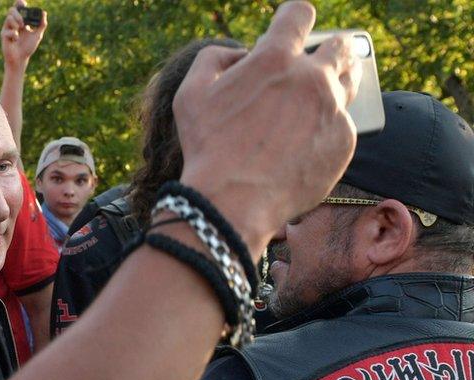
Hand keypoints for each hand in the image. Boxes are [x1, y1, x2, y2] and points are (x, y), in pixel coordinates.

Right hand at [1, 1, 46, 70]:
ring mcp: (7, 29)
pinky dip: (14, 34)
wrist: (21, 59)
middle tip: (23, 23)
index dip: (19, 3)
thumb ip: (42, 24)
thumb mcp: (37, 35)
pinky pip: (8, 30)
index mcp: (20, 21)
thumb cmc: (28, 47)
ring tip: (20, 29)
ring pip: (8, 17)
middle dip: (18, 14)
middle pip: (12, 10)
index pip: (18, 8)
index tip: (23, 4)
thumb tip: (44, 13)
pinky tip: (16, 39)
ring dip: (16, 22)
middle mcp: (13, 23)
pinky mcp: (3, 35)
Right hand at [172, 1, 360, 258]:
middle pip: (340, 47)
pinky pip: (342, 126)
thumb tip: (239, 55)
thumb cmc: (207, 148)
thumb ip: (213, 59)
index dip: (294, 18)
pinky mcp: (345, 143)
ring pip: (349, 84)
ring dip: (337, 83)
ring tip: (320, 97)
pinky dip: (326, 129)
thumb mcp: (190, 94)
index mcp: (275, 59)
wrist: (233, 202)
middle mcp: (313, 79)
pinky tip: (305, 143)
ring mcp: (333, 111)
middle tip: (319, 61)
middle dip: (329, 48)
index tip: (291, 27)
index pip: (299, 14)